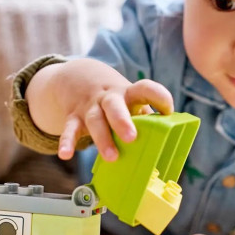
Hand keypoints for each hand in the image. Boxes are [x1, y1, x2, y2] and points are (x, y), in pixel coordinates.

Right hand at [25, 59, 173, 160]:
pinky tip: (66, 155)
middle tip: (132, 137)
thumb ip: (145, 117)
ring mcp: (89, 107)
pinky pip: (70, 129)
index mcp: (127, 92)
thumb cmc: (114, 97)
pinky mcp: (73, 117)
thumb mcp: (129, 100)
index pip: (144, 88)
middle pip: (114, 105)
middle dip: (122, 121)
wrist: (75, 77)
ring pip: (95, 120)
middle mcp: (108, 98)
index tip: (168, 109)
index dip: (158, 96)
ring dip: (102, 138)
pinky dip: (67, 142)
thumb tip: (167, 142)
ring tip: (112, 157)